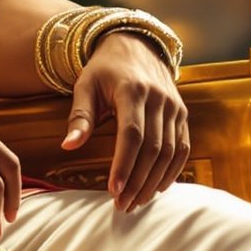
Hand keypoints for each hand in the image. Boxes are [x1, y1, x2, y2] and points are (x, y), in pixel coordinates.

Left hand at [63, 35, 189, 212]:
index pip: (131, 134)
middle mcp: (158, 98)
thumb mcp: (85, 86)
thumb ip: (79, 117)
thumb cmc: (104, 69)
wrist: (135, 44)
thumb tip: (68, 147)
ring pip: (170, 152)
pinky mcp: (182, 113)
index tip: (113, 190)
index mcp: (132, 90)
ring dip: (154, 181)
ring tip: (136, 201)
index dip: (124, 165)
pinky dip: (172, 171)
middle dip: (137, 181)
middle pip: (152, 149)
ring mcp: (174, 106)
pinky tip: (157, 187)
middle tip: (122, 205)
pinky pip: (183, 147)